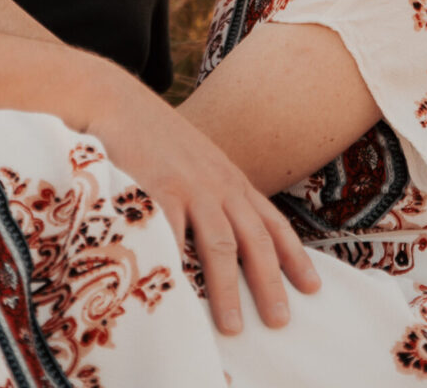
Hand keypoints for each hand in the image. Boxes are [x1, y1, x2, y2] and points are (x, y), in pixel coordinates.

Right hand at [84, 64, 320, 334]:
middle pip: (254, 240)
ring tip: (234, 326)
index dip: (294, 256)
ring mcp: (188, 187)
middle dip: (270, 284)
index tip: (312, 288)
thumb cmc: (150, 135)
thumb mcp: (194, 159)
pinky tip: (184, 295)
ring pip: (220, 246)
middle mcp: (216, 184)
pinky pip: (174, 238)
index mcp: (228, 178)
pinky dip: (181, 268)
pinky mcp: (156, 190)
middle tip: (280, 321)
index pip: (271, 221)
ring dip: (228, 290)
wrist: (115, 100)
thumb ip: (210, 190)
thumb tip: (220, 232)